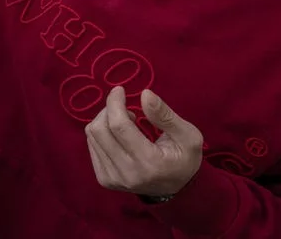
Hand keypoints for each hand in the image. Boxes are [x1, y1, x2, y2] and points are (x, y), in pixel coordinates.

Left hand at [85, 87, 202, 197]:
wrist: (178, 189)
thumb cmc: (184, 158)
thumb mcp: (188, 136)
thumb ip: (165, 115)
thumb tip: (144, 94)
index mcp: (149, 163)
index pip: (119, 126)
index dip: (115, 103)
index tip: (119, 90)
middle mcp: (128, 173)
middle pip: (100, 130)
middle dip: (109, 110)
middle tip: (125, 108)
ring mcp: (113, 179)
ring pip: (92, 136)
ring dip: (105, 120)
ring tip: (126, 123)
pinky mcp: (105, 179)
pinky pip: (92, 145)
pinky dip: (102, 133)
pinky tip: (118, 136)